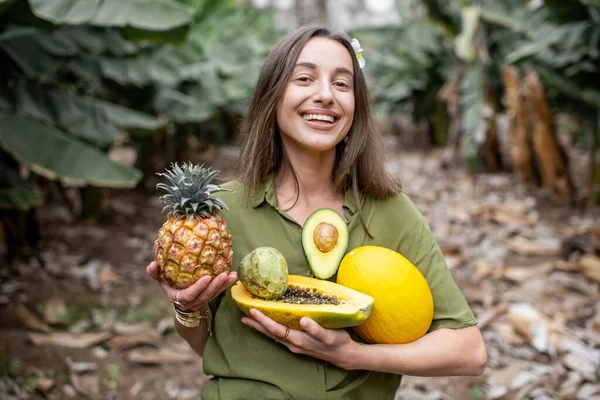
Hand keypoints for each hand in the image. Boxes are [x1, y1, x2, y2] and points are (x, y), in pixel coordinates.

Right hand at [146, 261, 236, 311]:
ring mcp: (202, 299)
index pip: (189, 295)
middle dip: (215, 286)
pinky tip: (233, 275)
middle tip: (224, 274)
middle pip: (205, 295)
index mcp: (179, 298)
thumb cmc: (169, 285)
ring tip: (232, 275)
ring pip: (214, 294)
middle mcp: (192, 301)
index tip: (207, 277)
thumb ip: (155, 273)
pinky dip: (226, 284)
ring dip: (224, 285)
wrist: (179, 298)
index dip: (198, 287)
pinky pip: (219, 291)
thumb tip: (152, 264)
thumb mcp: (160, 280)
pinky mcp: (209, 296)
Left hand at [241, 309, 355, 368]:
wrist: (344, 355)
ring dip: (261, 327)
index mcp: (298, 340)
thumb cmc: (337, 343)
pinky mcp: (298, 343)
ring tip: (250, 319)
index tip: (252, 311)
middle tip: (243, 315)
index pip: (275, 329)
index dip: (263, 320)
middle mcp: (293, 344)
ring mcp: (295, 345)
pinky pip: (280, 335)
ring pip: (274, 334)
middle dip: (256, 324)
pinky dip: (271, 328)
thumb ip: (316, 329)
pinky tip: (269, 324)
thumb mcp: (329, 336)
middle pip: (270, 333)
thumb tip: (303, 320)